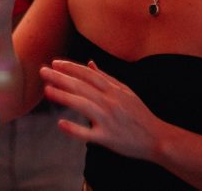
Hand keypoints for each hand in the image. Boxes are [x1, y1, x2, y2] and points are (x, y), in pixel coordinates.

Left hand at [40, 60, 162, 161]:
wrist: (158, 138)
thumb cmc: (139, 113)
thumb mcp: (125, 91)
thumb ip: (106, 77)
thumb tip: (90, 62)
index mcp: (113, 89)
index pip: (87, 74)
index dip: (70, 67)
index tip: (54, 63)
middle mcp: (110, 102)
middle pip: (81, 86)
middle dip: (60, 77)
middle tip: (43, 71)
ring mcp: (109, 120)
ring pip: (82, 105)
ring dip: (64, 97)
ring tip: (47, 90)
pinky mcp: (108, 138)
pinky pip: (89, 134)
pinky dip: (75, 129)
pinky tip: (60, 124)